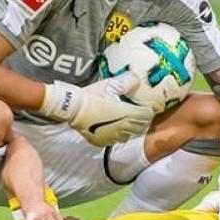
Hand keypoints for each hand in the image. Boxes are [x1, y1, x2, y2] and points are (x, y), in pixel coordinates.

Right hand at [39, 73, 154, 146]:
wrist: (71, 107)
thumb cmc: (91, 96)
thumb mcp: (111, 85)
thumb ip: (128, 81)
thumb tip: (137, 77)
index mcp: (127, 115)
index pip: (147, 116)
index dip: (148, 110)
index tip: (146, 105)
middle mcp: (122, 129)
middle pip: (141, 127)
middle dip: (142, 120)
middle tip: (139, 112)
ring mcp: (112, 138)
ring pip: (129, 136)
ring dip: (132, 129)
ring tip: (128, 120)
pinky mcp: (102, 142)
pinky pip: (116, 141)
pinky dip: (119, 135)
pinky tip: (115, 127)